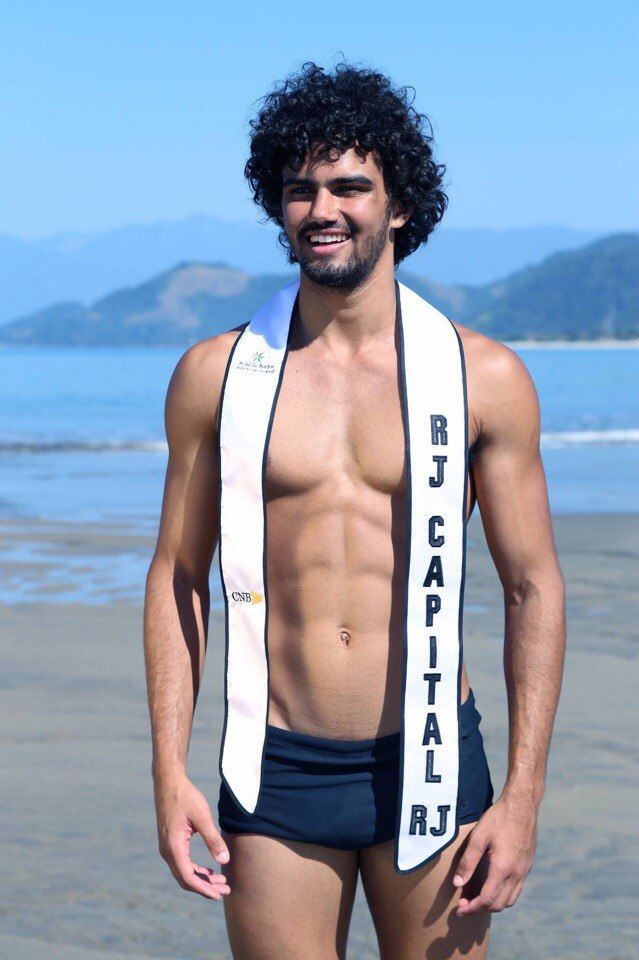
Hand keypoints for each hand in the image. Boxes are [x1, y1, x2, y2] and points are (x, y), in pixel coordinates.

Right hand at [155, 773, 230, 900]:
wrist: (169, 783)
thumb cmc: (186, 797)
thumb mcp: (202, 816)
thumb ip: (213, 839)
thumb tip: (225, 860)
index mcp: (174, 846)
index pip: (188, 877)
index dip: (204, 889)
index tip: (219, 895)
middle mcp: (167, 851)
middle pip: (186, 879)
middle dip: (206, 886)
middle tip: (226, 889)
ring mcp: (167, 848)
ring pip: (184, 873)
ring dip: (202, 879)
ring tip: (221, 881)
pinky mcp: (170, 843)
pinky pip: (182, 864)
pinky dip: (196, 870)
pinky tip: (209, 869)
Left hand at [453, 791, 537, 915]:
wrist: (522, 804)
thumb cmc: (498, 818)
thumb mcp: (478, 837)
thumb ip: (468, 862)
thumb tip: (457, 884)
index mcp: (503, 868)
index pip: (486, 899)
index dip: (471, 908)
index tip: (459, 910)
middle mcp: (516, 874)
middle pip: (498, 904)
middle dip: (480, 909)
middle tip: (464, 905)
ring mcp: (524, 871)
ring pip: (509, 900)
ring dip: (493, 904)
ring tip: (477, 899)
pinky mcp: (527, 866)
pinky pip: (516, 890)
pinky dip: (503, 895)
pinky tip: (492, 887)